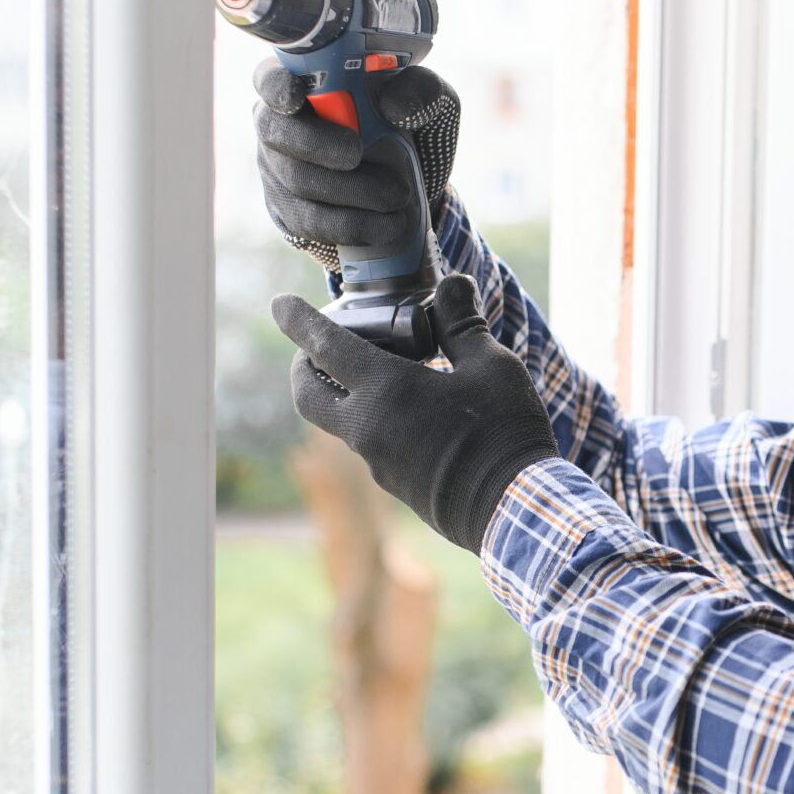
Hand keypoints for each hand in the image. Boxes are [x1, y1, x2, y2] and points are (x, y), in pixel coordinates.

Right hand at [254, 57, 462, 271]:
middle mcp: (280, 124)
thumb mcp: (427, 102)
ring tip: (398, 195)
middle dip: (316, 144)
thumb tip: (393, 104)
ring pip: (297, 182)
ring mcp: (279, 171)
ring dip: (351, 191)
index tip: (298, 97)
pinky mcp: (291, 213)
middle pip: (275, 132)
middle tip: (355, 154)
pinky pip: (311, 223)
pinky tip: (389, 223)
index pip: (270, 77)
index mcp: (304, 83)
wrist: (410, 185)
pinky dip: (355, 225)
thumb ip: (418, 91)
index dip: (277, 87)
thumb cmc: (408, 127)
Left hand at [271, 272, 558, 553]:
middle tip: (317, 348)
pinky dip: (375, 421)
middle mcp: (367, 428)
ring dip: (345, 395)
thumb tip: (453, 284)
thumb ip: (462, 324)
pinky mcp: (394, 485)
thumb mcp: (491, 366)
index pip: (324, 345)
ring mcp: (376, 463)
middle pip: (308, 394)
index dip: (298, 321)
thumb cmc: (504, 433)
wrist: (513, 510)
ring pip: (340, 422)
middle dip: (303, 366)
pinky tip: (414, 415)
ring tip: (385, 376)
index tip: (280, 304)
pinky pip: (370, 446)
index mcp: (386, 390)